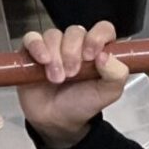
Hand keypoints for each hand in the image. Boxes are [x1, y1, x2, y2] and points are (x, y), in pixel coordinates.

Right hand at [18, 23, 128, 147]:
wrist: (57, 120)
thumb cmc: (83, 103)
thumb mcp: (109, 93)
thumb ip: (117, 74)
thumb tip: (106, 55)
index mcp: (98, 50)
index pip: (103, 29)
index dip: (97, 37)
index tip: (91, 56)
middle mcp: (77, 45)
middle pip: (75, 31)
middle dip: (73, 53)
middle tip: (72, 74)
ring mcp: (54, 47)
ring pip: (54, 35)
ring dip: (55, 56)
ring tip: (57, 78)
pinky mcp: (32, 51)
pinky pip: (32, 38)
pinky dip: (37, 47)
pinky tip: (42, 61)